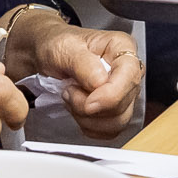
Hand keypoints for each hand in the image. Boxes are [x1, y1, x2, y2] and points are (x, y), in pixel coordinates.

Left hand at [12, 9, 142, 138]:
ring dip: (87, 117)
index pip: (130, 77)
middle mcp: (128, 72)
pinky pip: (108, 131)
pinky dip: (88, 126)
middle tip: (68, 90)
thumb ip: (83, 64)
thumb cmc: (57, 45)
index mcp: (122, 47)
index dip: (110, 96)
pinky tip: (77, 108)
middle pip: (122, 105)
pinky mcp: (116, 112)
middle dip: (89, 106)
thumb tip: (100, 83)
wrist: (47, 55)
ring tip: (71, 97)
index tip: (87, 102)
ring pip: (117, 122)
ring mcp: (124, 93)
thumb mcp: (64, 47)